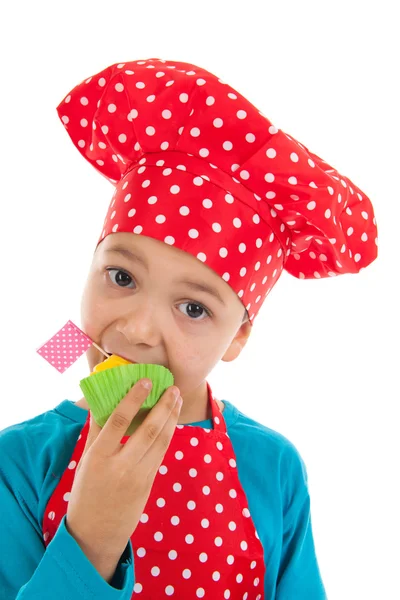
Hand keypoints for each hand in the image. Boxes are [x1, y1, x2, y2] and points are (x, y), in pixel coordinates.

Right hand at [65, 378, 181, 565]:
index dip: (134, 398)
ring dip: (172, 417)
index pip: (119, 420)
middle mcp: (120, 465)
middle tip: (173, 387)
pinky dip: (168, 434)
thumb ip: (95, 432)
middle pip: (149, 429)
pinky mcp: (149, 483)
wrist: (96, 534)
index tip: (146, 381)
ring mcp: (138, 476)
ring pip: (161, 441)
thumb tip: (100, 403)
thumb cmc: (86, 493)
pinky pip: (161, 454)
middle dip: (164, 406)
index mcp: (99, 456)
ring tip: (176, 399)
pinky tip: (171, 421)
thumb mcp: (85, 461)